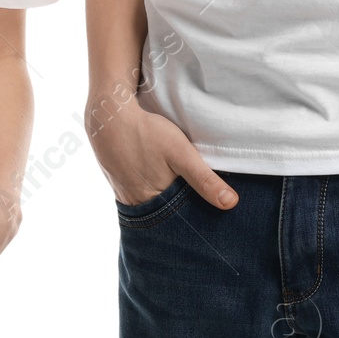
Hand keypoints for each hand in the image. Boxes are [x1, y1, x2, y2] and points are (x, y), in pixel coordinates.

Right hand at [86, 90, 236, 209]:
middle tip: (196, 205)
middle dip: (179, 214)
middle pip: (164, 215)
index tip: (209, 220)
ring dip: (163, 202)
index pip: (180, 222)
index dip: (194, 220)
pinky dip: (148, 191)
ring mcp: (124, 194)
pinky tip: (154, 178)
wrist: (107, 115)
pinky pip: (136, 193)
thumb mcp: (181, 153)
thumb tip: (231, 204)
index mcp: (154, 203)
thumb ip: (204, 179)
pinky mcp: (117, 181)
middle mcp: (137, 204)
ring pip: (150, 204)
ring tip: (177, 192)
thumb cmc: (146, 132)